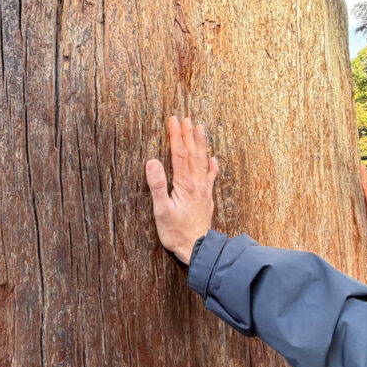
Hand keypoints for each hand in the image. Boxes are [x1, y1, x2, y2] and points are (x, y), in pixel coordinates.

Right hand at [146, 117, 219, 263]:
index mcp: (184, 184)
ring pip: (203, 161)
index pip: (178, 154)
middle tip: (186, 118)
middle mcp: (197, 184)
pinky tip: (214, 159)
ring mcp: (203, 190)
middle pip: (192, 153)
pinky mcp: (206, 198)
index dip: (175, 135)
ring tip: (200, 129)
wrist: (198, 248)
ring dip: (200, 144)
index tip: (173, 120)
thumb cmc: (176, 232)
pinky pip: (211, 177)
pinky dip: (212, 166)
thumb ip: (157, 185)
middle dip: (188, 134)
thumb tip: (152, 162)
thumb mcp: (161, 210)